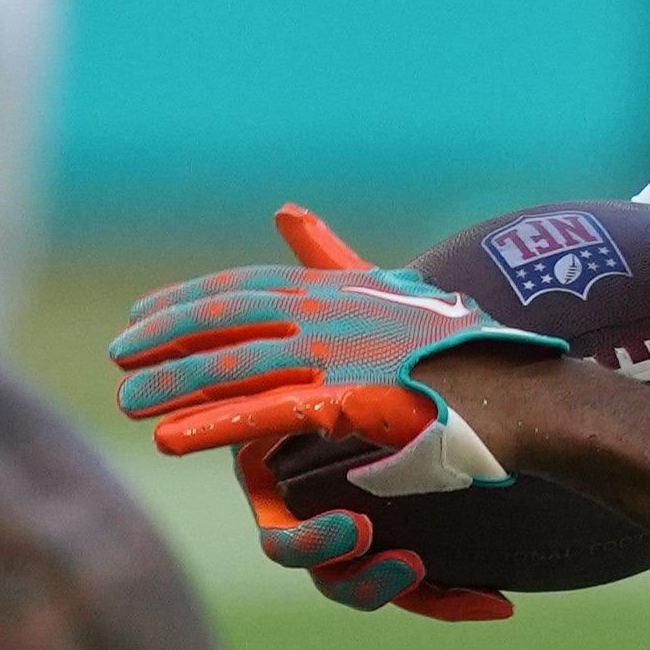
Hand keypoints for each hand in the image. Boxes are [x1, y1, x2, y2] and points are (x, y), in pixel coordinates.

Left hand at [113, 205, 567, 594]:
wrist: (531, 399)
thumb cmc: (468, 353)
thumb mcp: (391, 290)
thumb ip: (332, 256)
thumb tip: (288, 210)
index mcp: (337, 288)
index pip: (244, 288)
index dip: (187, 301)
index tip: (139, 316)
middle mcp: (333, 311)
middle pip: (228, 321)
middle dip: (167, 338)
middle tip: (118, 356)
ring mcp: (343, 353)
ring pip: (237, 366)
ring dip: (175, 384)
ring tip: (128, 403)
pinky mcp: (353, 399)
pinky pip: (267, 412)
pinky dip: (212, 424)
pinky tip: (170, 439)